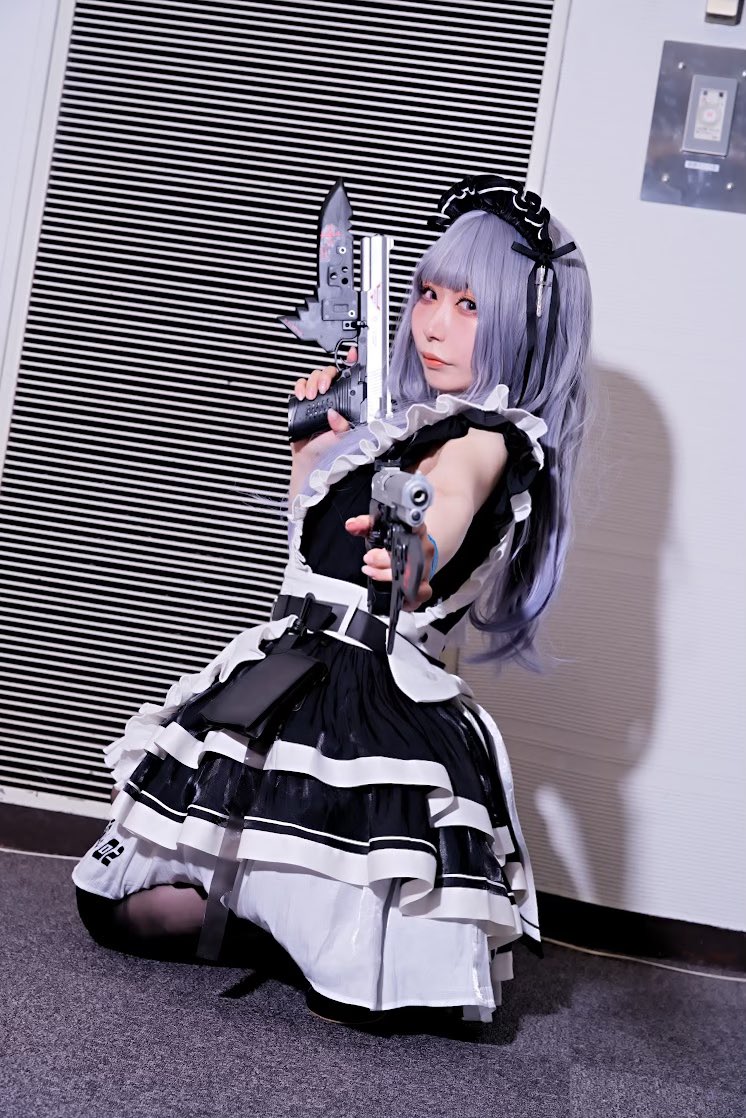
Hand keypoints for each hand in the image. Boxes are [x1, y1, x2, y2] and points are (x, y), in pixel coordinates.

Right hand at [290, 345, 356, 461]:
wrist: (310, 461)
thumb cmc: (329, 450)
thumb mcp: (342, 438)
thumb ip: (343, 426)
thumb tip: (336, 415)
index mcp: (345, 403)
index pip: (349, 379)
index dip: (351, 363)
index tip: (353, 354)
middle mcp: (331, 398)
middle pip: (329, 373)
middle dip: (325, 376)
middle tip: (323, 389)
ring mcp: (316, 400)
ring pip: (313, 377)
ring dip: (311, 382)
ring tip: (311, 396)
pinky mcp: (302, 403)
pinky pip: (300, 385)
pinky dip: (299, 387)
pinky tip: (302, 396)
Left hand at [345, 514, 433, 609]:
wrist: (415, 556)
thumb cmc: (398, 544)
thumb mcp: (381, 530)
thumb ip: (365, 525)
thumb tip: (352, 525)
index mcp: (416, 533)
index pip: (416, 526)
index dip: (406, 530)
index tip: (390, 537)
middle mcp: (423, 552)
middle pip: (409, 555)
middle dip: (384, 559)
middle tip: (369, 559)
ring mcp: (425, 571)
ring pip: (414, 579)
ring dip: (389, 577)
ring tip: (373, 573)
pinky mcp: (423, 589)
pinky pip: (417, 597)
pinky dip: (401, 598)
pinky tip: (388, 593)